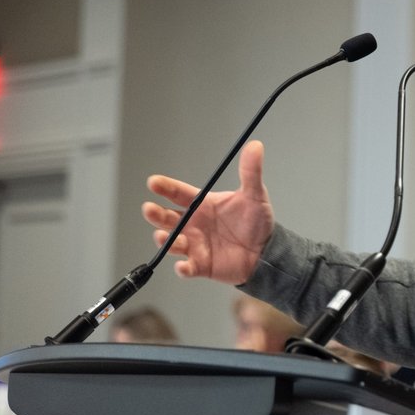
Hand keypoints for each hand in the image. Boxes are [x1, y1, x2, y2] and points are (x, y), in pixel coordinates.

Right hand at [141, 139, 274, 283]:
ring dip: (166, 241)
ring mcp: (195, 245)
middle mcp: (193, 224)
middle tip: (149, 208)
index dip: (165, 187)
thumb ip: (251, 172)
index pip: (178, 194)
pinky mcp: (201, 265)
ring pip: (172, 243)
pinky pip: (187, 268)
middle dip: (155, 214)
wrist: (266, 251)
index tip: (154, 182)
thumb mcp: (255, 195)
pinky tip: (183, 266)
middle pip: (166, 218)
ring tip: (166, 237)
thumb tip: (256, 146)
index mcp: (202, 205)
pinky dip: (183, 268)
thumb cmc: (256, 222)